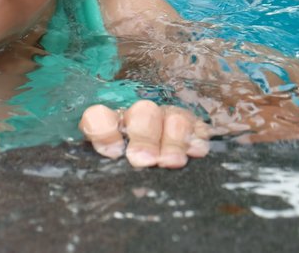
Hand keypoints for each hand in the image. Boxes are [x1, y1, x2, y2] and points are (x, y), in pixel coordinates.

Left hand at [79, 100, 209, 167]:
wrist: (166, 184)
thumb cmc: (127, 177)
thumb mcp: (112, 174)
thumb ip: (104, 172)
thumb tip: (107, 171)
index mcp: (110, 127)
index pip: (99, 117)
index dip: (104, 130)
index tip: (113, 152)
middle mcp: (139, 118)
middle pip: (143, 113)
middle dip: (144, 137)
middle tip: (142, 160)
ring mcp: (169, 120)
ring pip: (174, 118)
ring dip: (172, 141)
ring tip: (169, 162)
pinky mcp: (194, 129)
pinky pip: (199, 129)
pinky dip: (196, 140)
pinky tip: (194, 153)